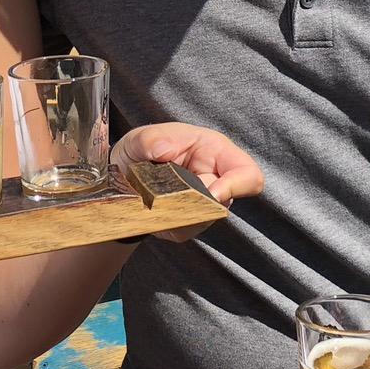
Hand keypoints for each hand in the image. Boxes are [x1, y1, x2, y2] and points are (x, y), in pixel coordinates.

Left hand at [115, 124, 263, 240]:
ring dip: (175, 211)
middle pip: (222, 204)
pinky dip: (165, 221)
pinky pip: (184, 231)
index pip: (248, 175)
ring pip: (202, 220)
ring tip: (150, 194)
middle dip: (191, 200)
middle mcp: (216, 180)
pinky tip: (151, 207)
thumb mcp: (140, 138)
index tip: (210, 194)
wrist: (121, 175)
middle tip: (160, 188)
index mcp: (216, 152)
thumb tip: (164, 150)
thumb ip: (150, 140)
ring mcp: (204, 204)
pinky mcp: (190, 223)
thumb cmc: (141, 150)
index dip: (236, 186)